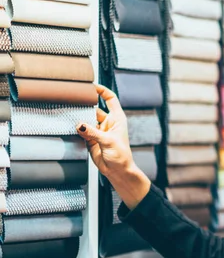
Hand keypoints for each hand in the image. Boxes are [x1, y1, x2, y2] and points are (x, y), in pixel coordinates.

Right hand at [77, 84, 150, 209]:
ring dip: (78, 117)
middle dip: (85, 104)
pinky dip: (75, 128)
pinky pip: (81, 130)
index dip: (102, 91)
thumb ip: (93, 132)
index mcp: (117, 118)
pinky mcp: (90, 139)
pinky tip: (68, 125)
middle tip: (73, 100)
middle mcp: (107, 122)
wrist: (118, 171)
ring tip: (68, 112)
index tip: (91, 86)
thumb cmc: (121, 156)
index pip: (110, 99)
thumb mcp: (108, 142)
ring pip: (85, 119)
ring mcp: (98, 130)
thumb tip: (79, 124)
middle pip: (94, 108)